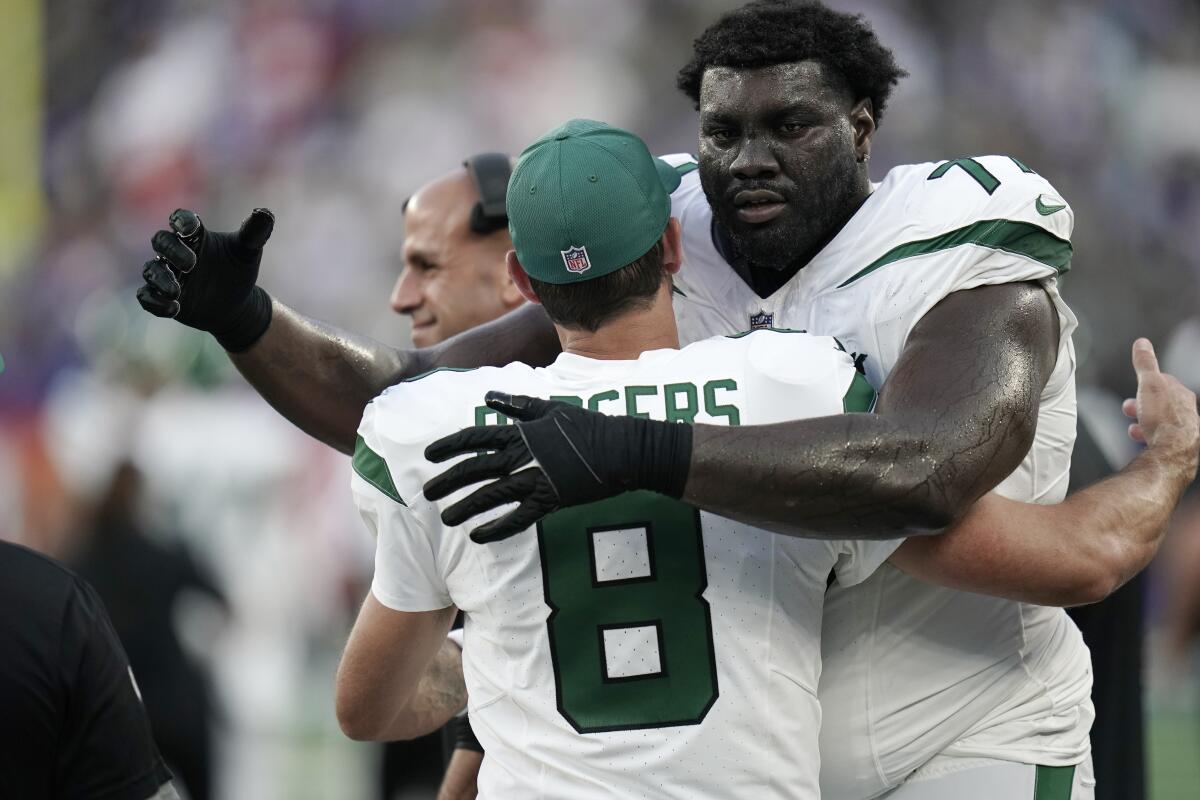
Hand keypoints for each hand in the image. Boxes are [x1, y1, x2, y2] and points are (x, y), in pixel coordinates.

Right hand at [137, 208, 275, 351]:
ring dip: (161, 279)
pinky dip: (156, 302)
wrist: (237, 305)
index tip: (191, 230)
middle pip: (161, 241)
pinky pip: (147, 297)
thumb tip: (265, 213)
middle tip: (192, 265)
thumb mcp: (249, 252)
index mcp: (195, 236)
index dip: (182, 221)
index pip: (181, 219)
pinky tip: (174, 309)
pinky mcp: (162, 297)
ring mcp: (167, 274)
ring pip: (151, 269)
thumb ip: (255, 233)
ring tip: (178, 292)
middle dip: (173, 251)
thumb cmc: (239, 271)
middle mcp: (177, 251)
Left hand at [423, 392, 692, 542]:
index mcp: (520, 431)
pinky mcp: (549, 501)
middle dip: (447, 481)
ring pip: (489, 496)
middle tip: (427, 493)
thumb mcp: (550, 408)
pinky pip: (517, 519)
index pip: (474, 438)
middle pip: (474, 469)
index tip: (428, 455)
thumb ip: (517, 405)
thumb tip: (489, 395)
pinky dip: (496, 529)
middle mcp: (521, 456)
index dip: (449, 446)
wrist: (621, 449)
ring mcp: (534, 479)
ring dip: (465, 507)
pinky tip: (478, 536)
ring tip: (446, 517)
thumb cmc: (588, 426)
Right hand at [1122, 338, 1198, 476]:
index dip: (1150, 383)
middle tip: (1129, 407)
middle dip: (1144, 405)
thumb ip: (1145, 363)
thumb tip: (1142, 343)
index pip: (1166, 383)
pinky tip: (1141, 441)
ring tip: (1133, 428)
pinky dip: (1149, 439)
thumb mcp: (1149, 384)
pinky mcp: (1178, 448)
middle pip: (1163, 404)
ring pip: (1162, 424)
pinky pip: (1162, 441)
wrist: (1173, 453)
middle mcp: (1187, 413)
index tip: (1139, 384)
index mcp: (1182, 395)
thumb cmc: (1163, 419)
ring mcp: (1184, 431)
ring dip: (1145, 423)